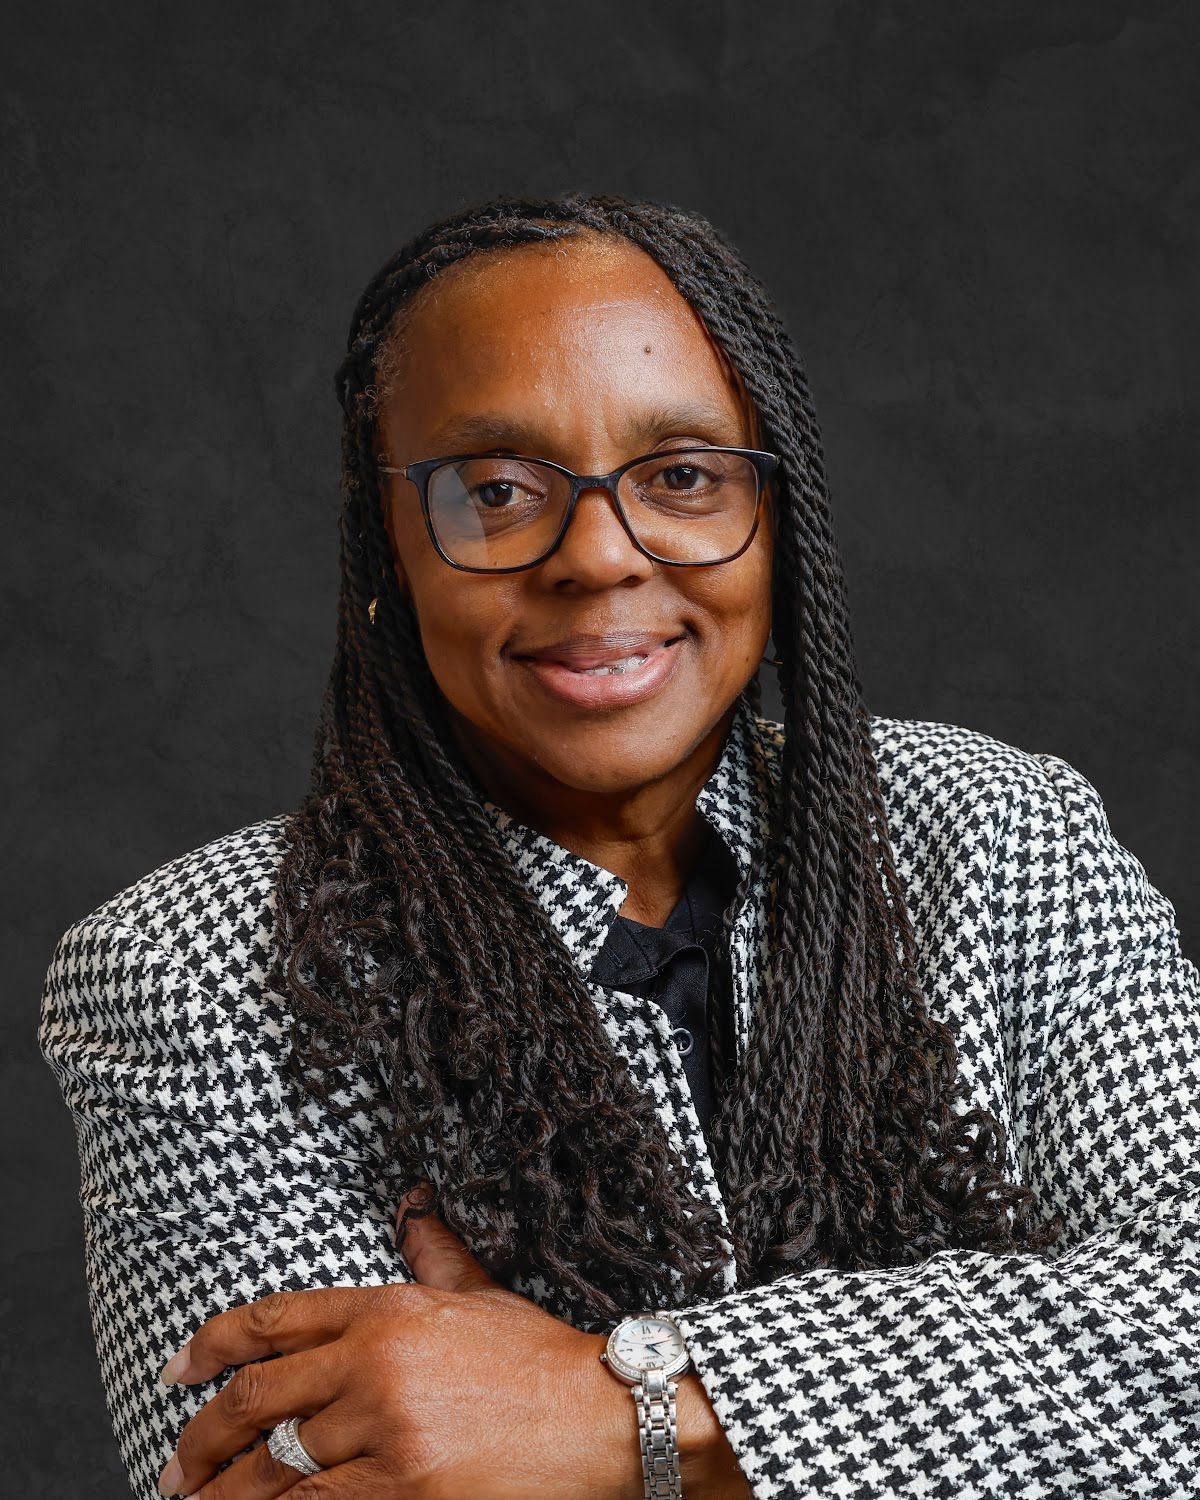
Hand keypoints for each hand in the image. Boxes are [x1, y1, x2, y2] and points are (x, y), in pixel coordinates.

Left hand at [154, 1184, 646, 1498]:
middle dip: (201, 1438)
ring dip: (222, 1493)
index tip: (176, 1373)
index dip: (209, 1346)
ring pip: (272, 1467)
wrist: (600, 1418)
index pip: (273, 1321)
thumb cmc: (538, 1359)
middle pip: (256, 1399)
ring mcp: (386, 1429)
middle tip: (177, 1466)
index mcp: (386, 1308)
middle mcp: (374, 1363)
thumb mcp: (479, 1292)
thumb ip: (434, 1252)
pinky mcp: (403, 1488)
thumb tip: (414, 1207)